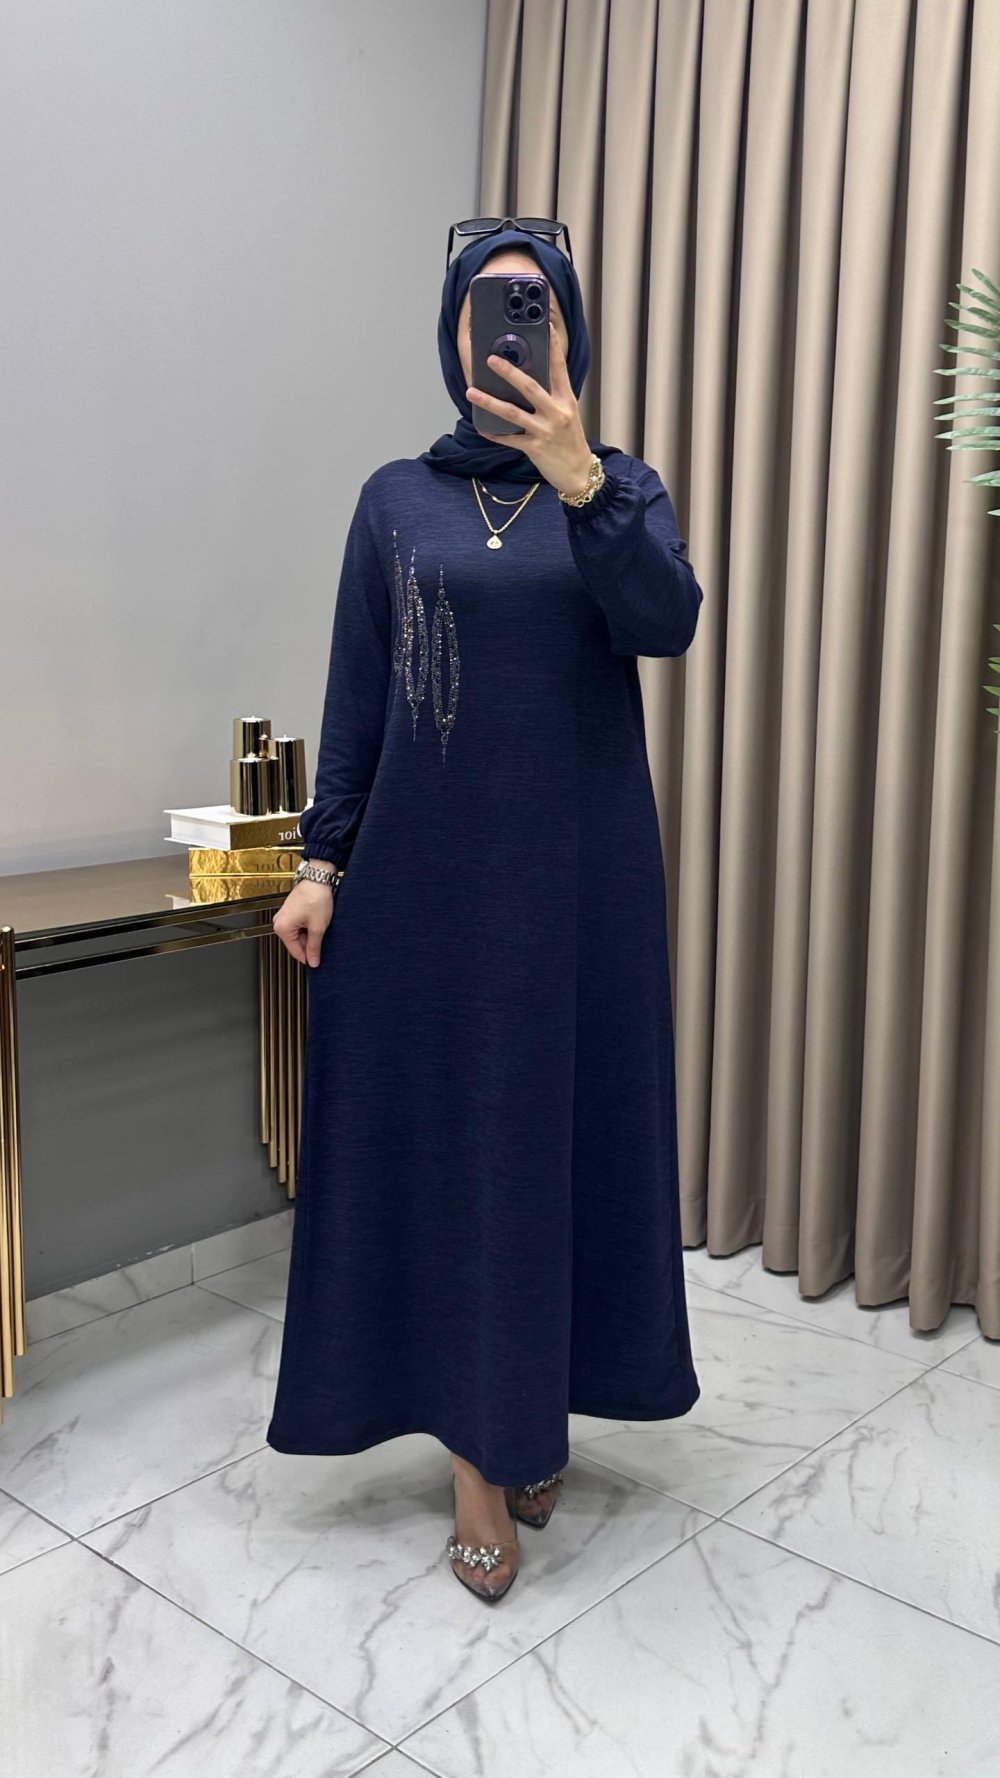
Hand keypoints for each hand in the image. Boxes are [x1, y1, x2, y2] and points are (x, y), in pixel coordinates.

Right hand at [272, 879, 333, 967]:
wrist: (318, 878)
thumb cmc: (316, 897)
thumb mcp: (318, 927)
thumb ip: (314, 947)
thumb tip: (313, 961)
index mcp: (282, 928)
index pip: (295, 952)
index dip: (309, 958)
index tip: (318, 962)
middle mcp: (279, 922)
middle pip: (296, 943)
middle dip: (310, 944)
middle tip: (324, 940)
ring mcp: (283, 916)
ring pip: (298, 935)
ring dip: (310, 935)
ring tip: (320, 927)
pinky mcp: (290, 912)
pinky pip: (298, 926)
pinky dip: (308, 927)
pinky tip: (317, 922)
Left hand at [465, 319, 593, 495]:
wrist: (579, 474)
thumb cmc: (571, 442)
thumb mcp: (568, 414)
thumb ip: (552, 397)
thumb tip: (528, 381)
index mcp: (567, 401)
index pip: (560, 368)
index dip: (553, 346)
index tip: (546, 326)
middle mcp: (557, 413)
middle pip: (530, 388)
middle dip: (509, 372)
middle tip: (492, 359)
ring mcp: (545, 431)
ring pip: (513, 413)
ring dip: (490, 402)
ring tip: (472, 392)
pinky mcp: (534, 449)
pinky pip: (509, 439)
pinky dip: (494, 434)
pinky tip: (482, 427)